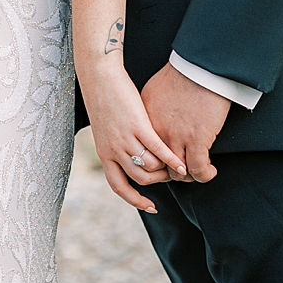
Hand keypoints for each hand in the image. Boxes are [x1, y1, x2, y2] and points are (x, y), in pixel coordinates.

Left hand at [81, 60, 186, 212]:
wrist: (100, 76)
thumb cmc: (105, 98)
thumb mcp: (107, 128)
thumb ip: (119, 144)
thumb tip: (132, 156)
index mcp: (104, 152)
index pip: (119, 187)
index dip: (135, 200)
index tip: (151, 206)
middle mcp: (113, 150)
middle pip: (140, 178)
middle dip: (158, 181)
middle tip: (171, 176)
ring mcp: (125, 138)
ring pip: (150, 166)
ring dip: (166, 170)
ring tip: (178, 166)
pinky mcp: (138, 125)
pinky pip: (158, 149)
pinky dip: (171, 159)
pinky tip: (182, 163)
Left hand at [141, 63, 230, 182]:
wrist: (201, 66)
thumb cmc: (182, 73)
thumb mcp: (155, 92)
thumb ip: (152, 111)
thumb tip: (155, 122)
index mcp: (145, 120)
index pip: (146, 151)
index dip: (158, 160)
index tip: (169, 161)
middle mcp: (157, 132)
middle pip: (159, 166)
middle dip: (172, 172)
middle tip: (184, 170)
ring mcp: (176, 138)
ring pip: (178, 173)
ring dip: (190, 175)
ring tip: (198, 171)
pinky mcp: (197, 140)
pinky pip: (197, 169)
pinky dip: (205, 174)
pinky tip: (211, 170)